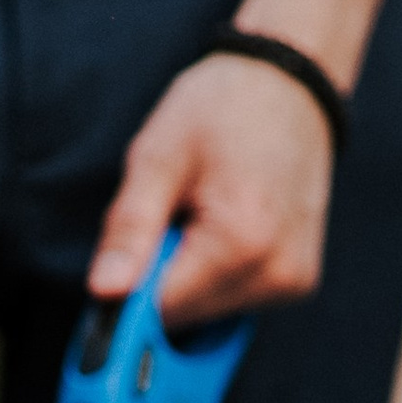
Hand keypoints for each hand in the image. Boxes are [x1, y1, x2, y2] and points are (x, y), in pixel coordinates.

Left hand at [89, 48, 338, 327]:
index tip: (128, 256)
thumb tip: (104, 293)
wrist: (290, 84)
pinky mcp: (297, 282)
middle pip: (184, 319)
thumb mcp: (158, 157)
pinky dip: (215, 276)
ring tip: (204, 215)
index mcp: (242, 244)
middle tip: (174, 219)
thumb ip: (129, 229)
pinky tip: (225, 229)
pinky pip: (233, 302)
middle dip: (162, 280)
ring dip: (189, 278)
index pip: (159, 313)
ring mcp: (292, 281)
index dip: (130, 291)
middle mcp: (276, 273)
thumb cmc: (221, 109)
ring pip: (207, 315)